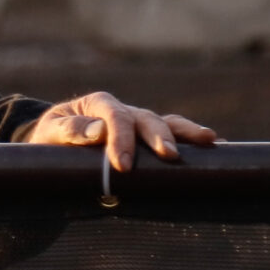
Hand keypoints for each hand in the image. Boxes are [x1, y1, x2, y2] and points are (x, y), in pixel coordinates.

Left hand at [23, 91, 215, 171]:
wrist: (56, 144)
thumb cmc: (51, 139)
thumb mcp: (51, 133)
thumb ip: (70, 130)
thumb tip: (99, 131)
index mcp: (98, 104)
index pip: (114, 116)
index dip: (120, 138)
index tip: (123, 165)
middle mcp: (124, 111)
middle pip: (146, 119)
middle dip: (158, 137)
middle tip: (168, 156)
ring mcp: (140, 124)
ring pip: (168, 123)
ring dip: (187, 133)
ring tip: (209, 141)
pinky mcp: (150, 139)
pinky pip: (175, 135)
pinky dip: (194, 141)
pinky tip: (218, 148)